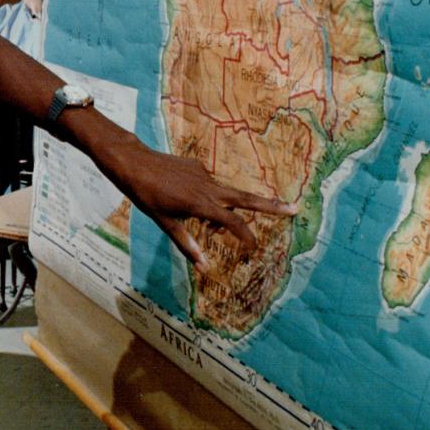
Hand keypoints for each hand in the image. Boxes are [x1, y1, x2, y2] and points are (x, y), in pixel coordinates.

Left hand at [111, 138, 294, 271]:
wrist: (134, 162)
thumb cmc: (146, 196)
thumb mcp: (165, 223)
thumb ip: (186, 244)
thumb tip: (203, 267)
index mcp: (201, 204)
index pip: (233, 222)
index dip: (247, 236)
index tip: (255, 248)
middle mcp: (208, 188)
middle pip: (246, 198)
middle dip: (270, 205)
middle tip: (295, 209)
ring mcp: (204, 174)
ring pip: (225, 195)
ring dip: (226, 210)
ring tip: (211, 228)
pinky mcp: (197, 165)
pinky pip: (209, 185)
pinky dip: (209, 198)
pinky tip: (187, 201)